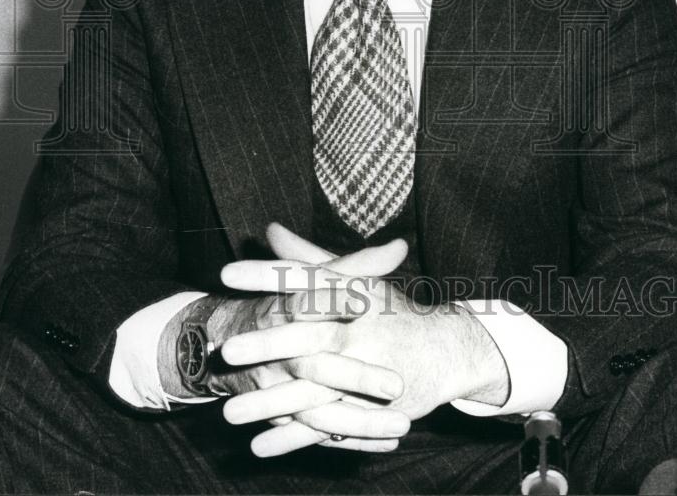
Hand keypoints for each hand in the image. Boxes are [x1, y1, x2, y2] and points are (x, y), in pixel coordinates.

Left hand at [220, 224, 508, 456]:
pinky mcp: (370, 407)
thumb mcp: (353, 278)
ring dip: (270, 403)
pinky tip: (259, 447)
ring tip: (228, 412)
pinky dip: (293, 438)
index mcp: (353, 293)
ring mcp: (366, 373)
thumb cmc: (392, 310)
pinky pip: (328, 426)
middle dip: (268, 344)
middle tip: (228, 349)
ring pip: (313, 390)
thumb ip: (307, 258)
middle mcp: (360, 331)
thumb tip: (270, 230)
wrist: (448, 348)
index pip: (305, 280)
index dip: (267, 275)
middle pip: (310, 337)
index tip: (227, 273)